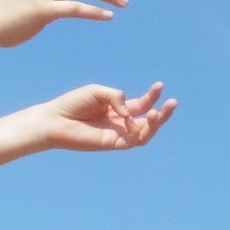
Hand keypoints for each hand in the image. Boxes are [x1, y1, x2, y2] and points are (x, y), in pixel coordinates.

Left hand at [31, 82, 177, 154]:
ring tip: (160, 112)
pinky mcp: (113, 144)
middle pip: (148, 120)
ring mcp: (118, 134)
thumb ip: (117, 97)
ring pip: (145, 132)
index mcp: (118, 109)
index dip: (152, 96)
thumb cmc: (73, 104)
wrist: (55, 120)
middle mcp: (121, 123)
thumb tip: (129, 113)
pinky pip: (132, 140)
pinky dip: (138, 130)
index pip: (141, 105)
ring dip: (156, 124)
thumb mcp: (98, 92)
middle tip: (174, 103)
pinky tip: (136, 120)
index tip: (160, 86)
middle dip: (163, 113)